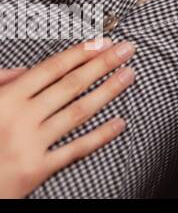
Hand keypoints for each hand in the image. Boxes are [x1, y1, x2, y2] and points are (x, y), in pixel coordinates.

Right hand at [0, 40, 133, 197]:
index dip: (80, 53)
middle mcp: (20, 119)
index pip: (51, 69)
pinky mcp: (37, 170)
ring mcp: (30, 145)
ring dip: (108, 91)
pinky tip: (120, 123)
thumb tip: (25, 69)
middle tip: (128, 50)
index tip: (104, 42)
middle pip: (70, 86)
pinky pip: (75, 150)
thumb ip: (1, 84)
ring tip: (129, 76)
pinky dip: (100, 136)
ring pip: (78, 112)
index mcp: (5, 100)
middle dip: (103, 65)